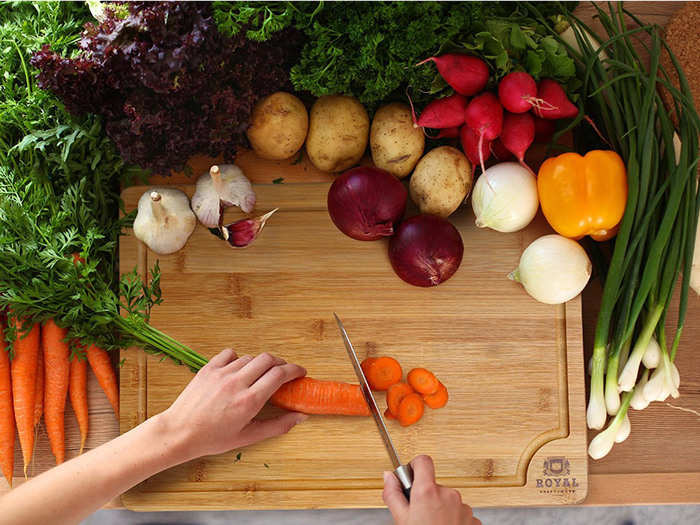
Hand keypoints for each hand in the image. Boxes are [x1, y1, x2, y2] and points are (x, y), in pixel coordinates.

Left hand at [160, 349, 307, 461]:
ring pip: (250, 357)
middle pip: (268, 359)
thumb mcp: (248, 436)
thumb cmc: (212, 439)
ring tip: (260, 375)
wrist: (179, 433)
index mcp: (249, 401)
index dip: (294, 370)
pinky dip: (239, 359)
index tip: (300, 372)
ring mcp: (222, 373)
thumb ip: (278, 426)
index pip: (280, 374)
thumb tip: (300, 417)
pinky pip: (230, 354)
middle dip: (281, 363)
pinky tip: (239, 370)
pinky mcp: (208, 368)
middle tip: (284, 372)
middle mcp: (237, 383)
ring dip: (260, 363)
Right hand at [383, 455, 479, 524]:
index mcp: (428, 492)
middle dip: (426, 496)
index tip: (411, 477)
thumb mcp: (401, 520)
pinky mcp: (473, 519)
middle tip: (418, 515)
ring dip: (440, 509)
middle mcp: (448, 494)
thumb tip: (388, 476)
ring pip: (448, 500)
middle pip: (434, 485)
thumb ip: (393, 494)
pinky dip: (452, 519)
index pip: (423, 461)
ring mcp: (463, 507)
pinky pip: (460, 512)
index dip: (415, 466)